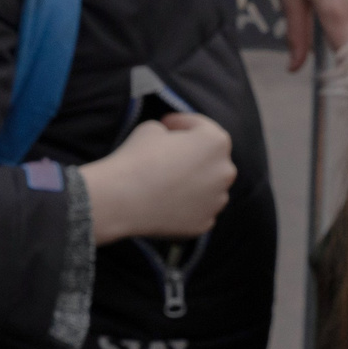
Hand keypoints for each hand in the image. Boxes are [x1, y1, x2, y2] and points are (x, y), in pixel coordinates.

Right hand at [80, 114, 234, 244]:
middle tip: (169, 156)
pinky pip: (198, 211)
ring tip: (168, 184)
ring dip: (194, 183)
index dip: (180, 124)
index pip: (200, 127)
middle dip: (193, 156)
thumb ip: (170, 132)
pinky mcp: (204, 224)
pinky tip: (167, 203)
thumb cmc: (137, 159)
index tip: (166, 125)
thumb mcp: (151, 128)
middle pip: (210, 160)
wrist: (122, 201)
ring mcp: (216, 201)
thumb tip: (170, 142)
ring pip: (209, 188)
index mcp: (216, 142)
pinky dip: (186, 207)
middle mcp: (225, 171)